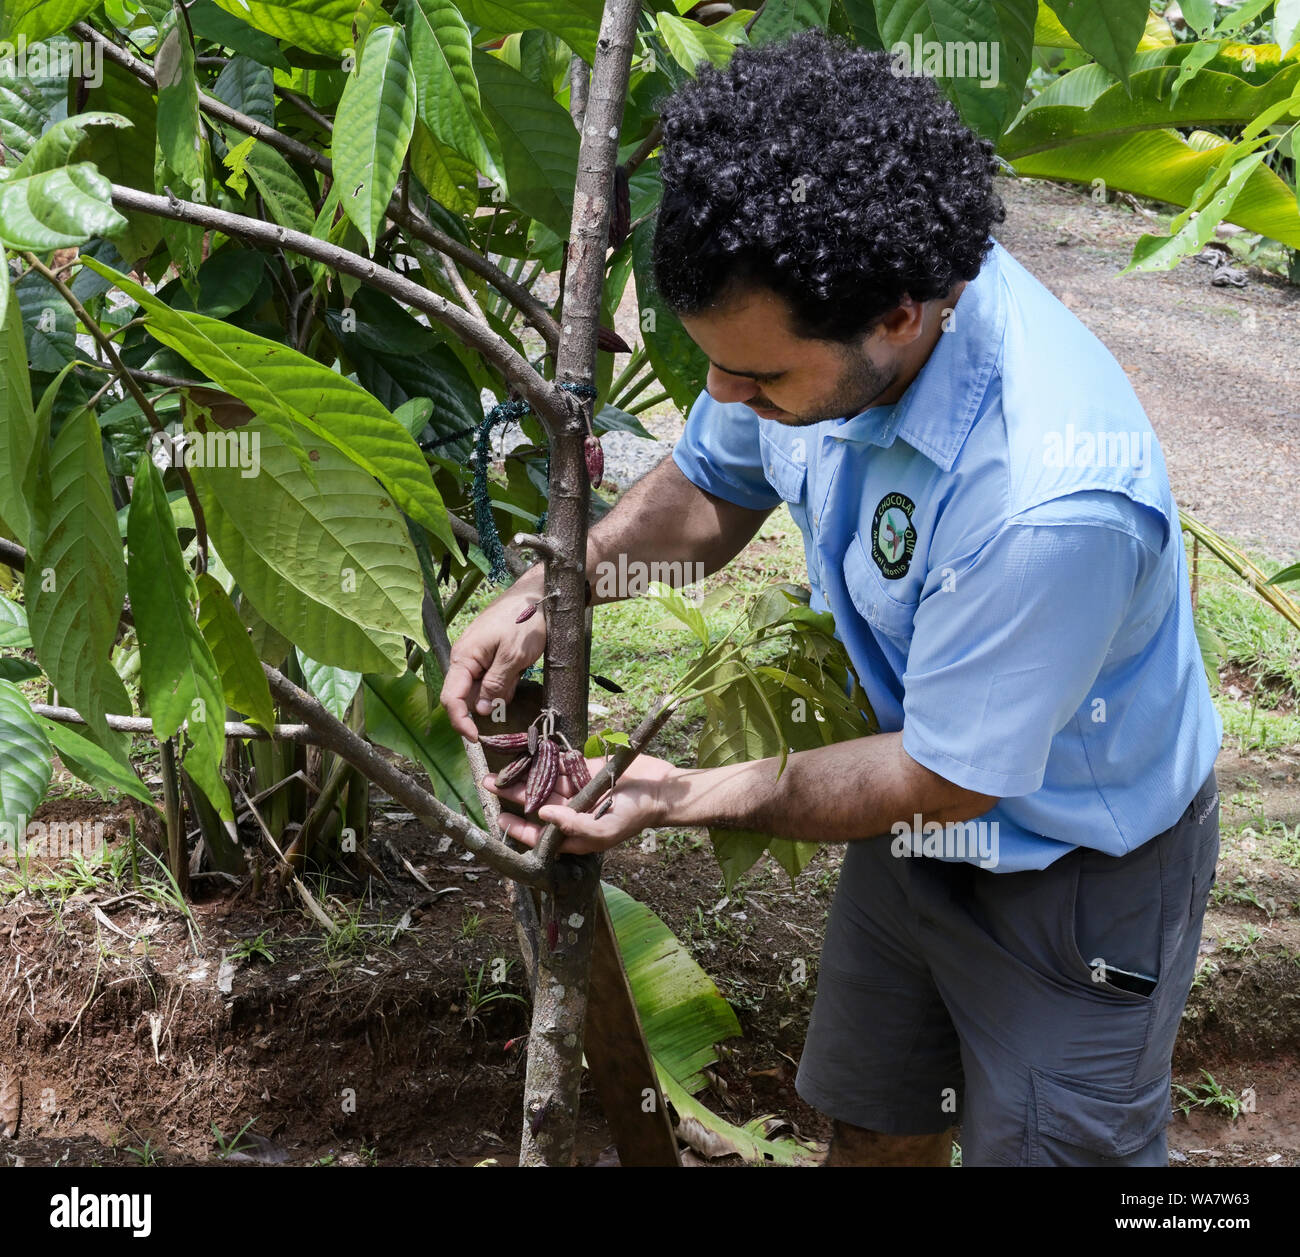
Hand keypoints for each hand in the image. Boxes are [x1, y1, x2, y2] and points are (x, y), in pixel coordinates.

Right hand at [440, 581, 547, 739]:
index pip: (451, 698)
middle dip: (488, 702)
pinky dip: (505, 679)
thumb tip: (481, 711)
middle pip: (467, 695)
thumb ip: (496, 685)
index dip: (460, 721)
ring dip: (500, 690)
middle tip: (512, 688)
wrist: (538, 594)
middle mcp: (466, 658)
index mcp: (464, 657)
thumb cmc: (524, 620)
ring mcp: (478, 656)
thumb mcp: (513, 657)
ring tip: (519, 668)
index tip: (476, 738)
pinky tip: (519, 666)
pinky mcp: (491, 654)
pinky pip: (493, 677)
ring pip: (482, 688)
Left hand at [484, 753, 679, 854]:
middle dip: (512, 795)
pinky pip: (560, 764)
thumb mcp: (605, 829)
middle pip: (536, 804)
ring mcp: (579, 789)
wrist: (660, 788)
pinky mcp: (585, 770)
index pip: (540, 835)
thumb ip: (573, 825)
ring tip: (499, 767)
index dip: (518, 828)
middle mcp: (572, 812)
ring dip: (523, 775)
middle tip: (487, 783)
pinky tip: (525, 751)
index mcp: (575, 834)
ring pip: (544, 782)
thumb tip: (543, 816)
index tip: (499, 818)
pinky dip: (544, 758)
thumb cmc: (635, 815)